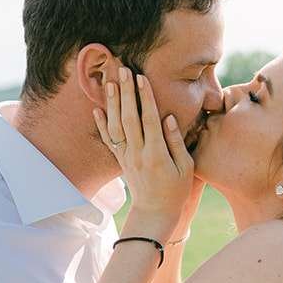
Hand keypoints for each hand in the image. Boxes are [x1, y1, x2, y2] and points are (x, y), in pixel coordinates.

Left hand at [94, 68, 196, 239]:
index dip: (145, 97)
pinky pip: (109, 140)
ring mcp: (126, 157)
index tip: (141, 78)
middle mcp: (137, 153)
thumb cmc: (176, 190)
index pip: (149, 120)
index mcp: (156, 154)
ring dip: (113, 103)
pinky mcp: (120, 161)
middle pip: (129, 118)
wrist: (155, 213)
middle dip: (126, 92)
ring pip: (116, 126)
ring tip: (109, 82)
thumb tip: (169, 118)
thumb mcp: (185, 168)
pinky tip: (97, 109)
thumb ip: (176, 142)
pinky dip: (102, 124)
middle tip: (122, 70)